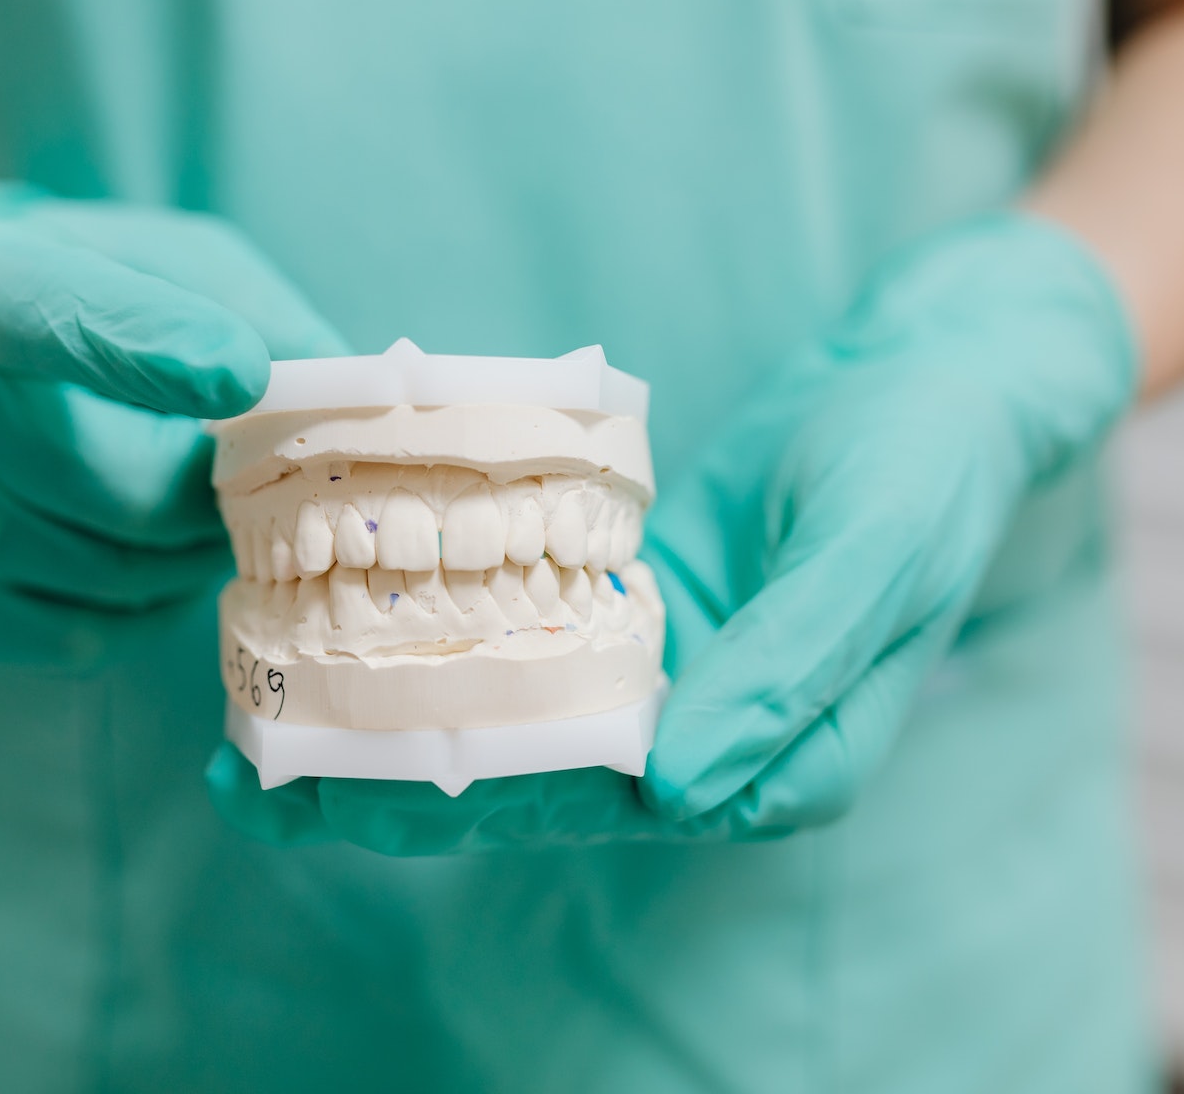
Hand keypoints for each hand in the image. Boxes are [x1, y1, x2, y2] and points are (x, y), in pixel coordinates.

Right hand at [0, 160, 346, 663]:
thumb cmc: (83, 280)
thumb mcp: (171, 256)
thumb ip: (257, 314)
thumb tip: (353, 402)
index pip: (56, 319)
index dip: (149, 352)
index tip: (239, 374)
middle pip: (88, 484)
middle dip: (195, 502)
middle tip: (245, 494)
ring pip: (76, 573)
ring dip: (171, 565)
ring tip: (201, 527)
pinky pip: (48, 633)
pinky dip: (124, 617)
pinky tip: (143, 569)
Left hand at [207, 214, 1137, 852]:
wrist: (940, 369)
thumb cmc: (929, 463)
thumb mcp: (875, 554)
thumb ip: (787, 671)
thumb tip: (680, 790)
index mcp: (781, 756)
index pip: (613, 811)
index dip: (479, 813)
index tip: (352, 798)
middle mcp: (711, 733)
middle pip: (533, 782)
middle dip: (389, 792)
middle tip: (242, 786)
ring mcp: (663, 668)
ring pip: (508, 715)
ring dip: (389, 726)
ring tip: (250, 725)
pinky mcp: (631, 601)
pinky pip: (519, 628)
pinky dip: (436, 633)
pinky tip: (337, 623)